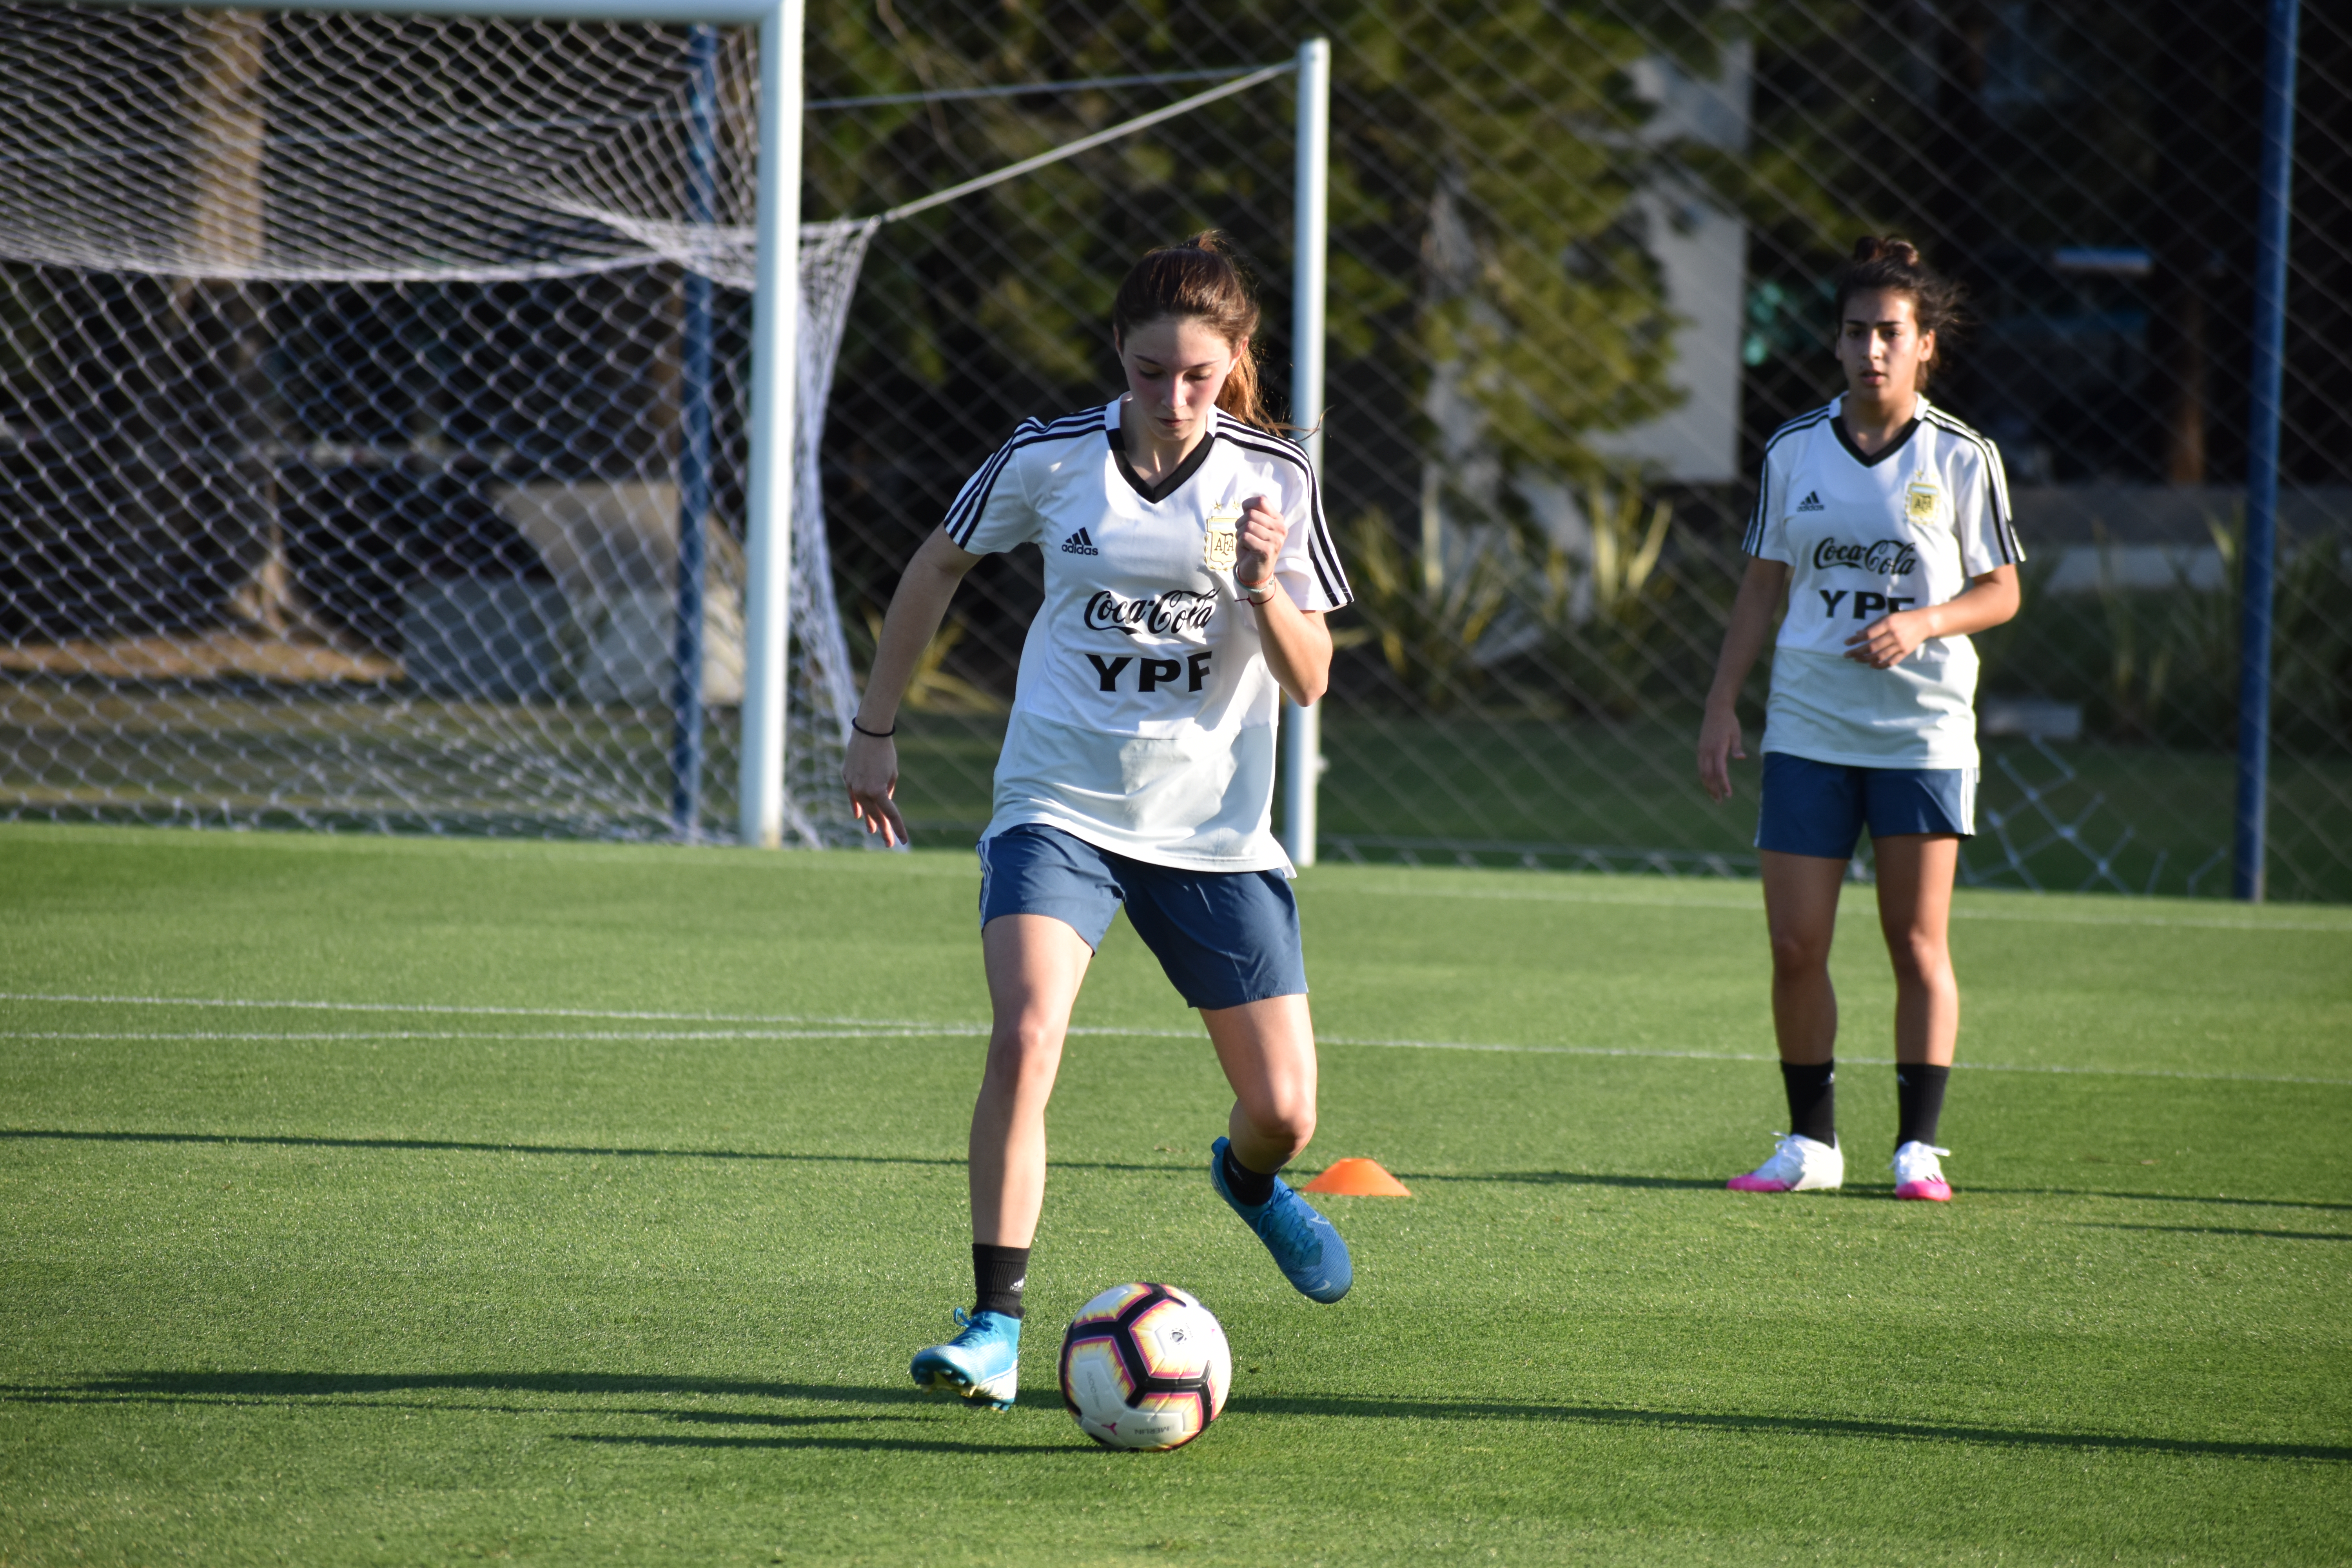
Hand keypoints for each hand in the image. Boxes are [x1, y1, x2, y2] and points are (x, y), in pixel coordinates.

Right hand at [842, 728, 908, 846]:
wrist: (868, 733)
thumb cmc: (885, 753)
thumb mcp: (892, 775)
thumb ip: (887, 792)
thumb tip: (883, 805)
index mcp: (878, 791)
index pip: (890, 815)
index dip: (898, 829)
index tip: (903, 841)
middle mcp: (864, 792)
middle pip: (876, 815)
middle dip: (883, 829)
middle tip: (888, 843)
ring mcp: (853, 786)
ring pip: (862, 808)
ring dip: (868, 820)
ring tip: (872, 831)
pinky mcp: (847, 778)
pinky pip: (852, 797)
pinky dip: (857, 807)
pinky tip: (859, 816)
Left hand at [1233, 494, 1286, 588]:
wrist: (1257, 573)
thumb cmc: (1253, 547)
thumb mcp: (1255, 526)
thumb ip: (1254, 513)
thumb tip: (1247, 504)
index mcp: (1278, 520)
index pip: (1261, 501)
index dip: (1248, 505)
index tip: (1245, 516)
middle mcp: (1280, 528)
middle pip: (1251, 514)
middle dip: (1240, 523)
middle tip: (1244, 535)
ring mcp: (1276, 539)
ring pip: (1247, 526)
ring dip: (1240, 534)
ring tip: (1246, 543)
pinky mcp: (1267, 550)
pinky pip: (1245, 537)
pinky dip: (1241, 543)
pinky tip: (1247, 549)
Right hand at [1697, 704, 1745, 803]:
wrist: (1715, 709)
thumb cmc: (1729, 722)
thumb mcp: (1736, 733)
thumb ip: (1736, 747)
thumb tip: (1741, 758)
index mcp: (1718, 747)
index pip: (1720, 771)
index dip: (1723, 784)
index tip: (1728, 795)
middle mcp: (1707, 751)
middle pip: (1708, 775)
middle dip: (1713, 790)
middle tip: (1719, 802)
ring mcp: (1702, 750)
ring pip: (1702, 773)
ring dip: (1707, 786)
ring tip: (1714, 796)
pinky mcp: (1700, 749)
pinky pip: (1701, 767)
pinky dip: (1704, 777)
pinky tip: (1709, 783)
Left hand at [1844, 608, 1928, 668]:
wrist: (1924, 623)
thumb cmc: (1903, 618)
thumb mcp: (1888, 617)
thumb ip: (1873, 625)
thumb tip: (1858, 633)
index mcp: (1888, 624)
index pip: (1868, 634)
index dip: (1856, 639)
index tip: (1846, 643)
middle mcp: (1893, 635)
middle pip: (1872, 647)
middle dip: (1857, 652)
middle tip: (1847, 655)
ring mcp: (1900, 645)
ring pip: (1880, 656)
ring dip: (1866, 659)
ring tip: (1857, 660)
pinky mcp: (1905, 652)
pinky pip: (1891, 661)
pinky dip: (1880, 665)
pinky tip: (1872, 665)